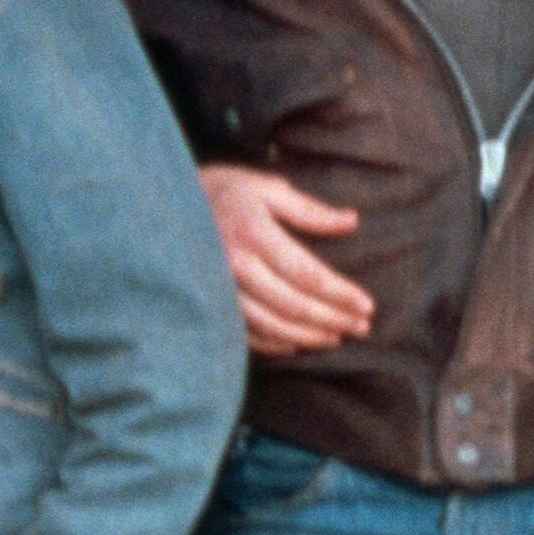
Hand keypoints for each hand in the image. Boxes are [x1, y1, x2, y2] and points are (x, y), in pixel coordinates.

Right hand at [201, 164, 371, 354]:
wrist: (167, 206)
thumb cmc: (226, 192)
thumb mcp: (266, 189)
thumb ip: (309, 209)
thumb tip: (351, 221)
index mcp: (254, 233)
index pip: (307, 274)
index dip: (340, 294)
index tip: (366, 306)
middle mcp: (236, 265)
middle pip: (294, 305)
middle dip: (332, 319)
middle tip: (361, 327)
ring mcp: (221, 288)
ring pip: (272, 325)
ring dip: (309, 336)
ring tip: (337, 337)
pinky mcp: (212, 303)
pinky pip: (247, 333)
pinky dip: (276, 344)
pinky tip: (298, 345)